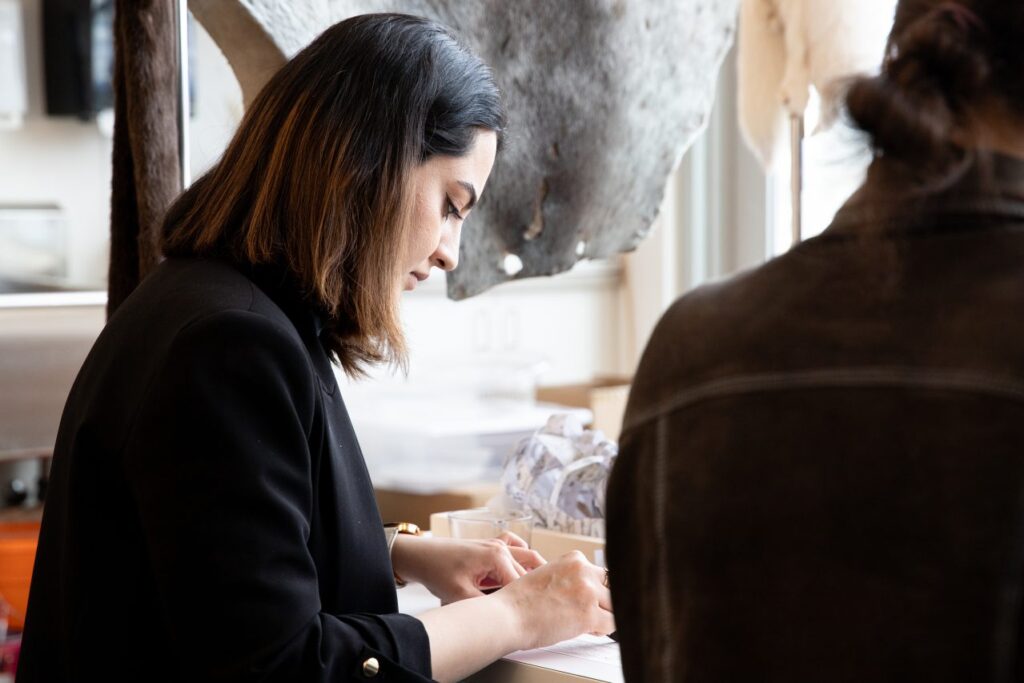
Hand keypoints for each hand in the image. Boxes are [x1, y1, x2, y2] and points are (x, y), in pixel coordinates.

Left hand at [391, 532, 545, 604]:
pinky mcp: (490, 544)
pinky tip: (523, 565)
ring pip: (526, 554)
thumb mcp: (461, 596)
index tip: (540, 613)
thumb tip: (501, 618)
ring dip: (534, 568)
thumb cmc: (438, 571)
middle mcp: (500, 547)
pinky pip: (514, 544)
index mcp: (496, 557)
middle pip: (528, 569)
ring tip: (542, 587)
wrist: (421, 556)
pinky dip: (521, 552)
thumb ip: (485, 606)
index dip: (531, 600)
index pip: (523, 583)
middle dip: (537, 586)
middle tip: (547, 603)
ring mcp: (496, 543)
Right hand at [491, 550, 613, 650]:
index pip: (602, 574)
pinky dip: (603, 630)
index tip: (591, 600)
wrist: (508, 616)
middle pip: (611, 589)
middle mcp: (583, 571)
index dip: (598, 590)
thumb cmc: (521, 601)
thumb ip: (571, 578)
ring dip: (604, 616)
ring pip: (614, 606)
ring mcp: (588, 592)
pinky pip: (613, 624)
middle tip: (589, 613)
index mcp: (574, 559)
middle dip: (603, 603)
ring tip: (586, 623)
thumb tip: (589, 591)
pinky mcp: (589, 615)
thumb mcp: (548, 575)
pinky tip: (587, 630)